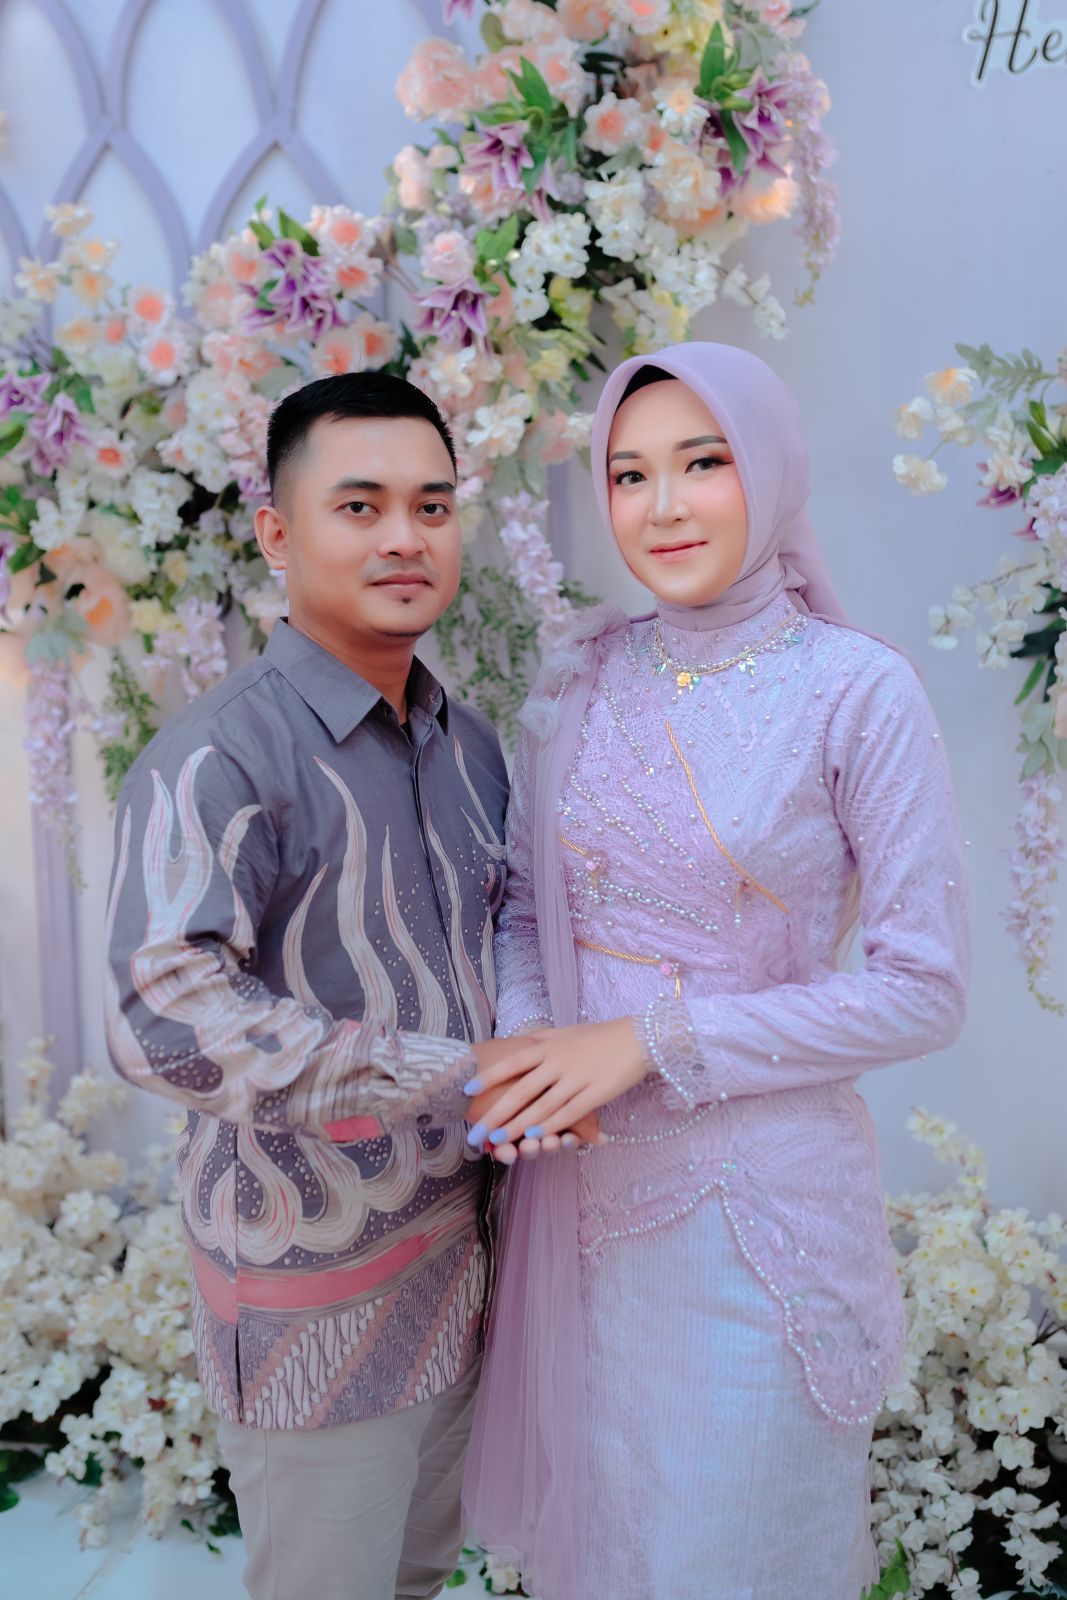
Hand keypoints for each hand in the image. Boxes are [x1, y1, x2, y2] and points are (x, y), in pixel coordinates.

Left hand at [465, 1018, 647, 1148]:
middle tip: (474, 1133)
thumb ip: (541, 1039)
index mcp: (548, 1046)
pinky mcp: (595, 1094)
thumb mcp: (565, 1031)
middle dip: (495, 1114)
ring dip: (517, 1126)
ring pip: (541, 1107)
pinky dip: (549, 1125)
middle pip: (520, 1091)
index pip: (512, 1062)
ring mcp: (576, 1078)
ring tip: (496, 1141)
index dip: (489, 1077)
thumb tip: (518, 1043)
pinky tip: (533, 1135)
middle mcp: (558, 1062)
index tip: (466, 1091)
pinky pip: (568, 1113)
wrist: (639, 1037)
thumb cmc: (599, 1036)